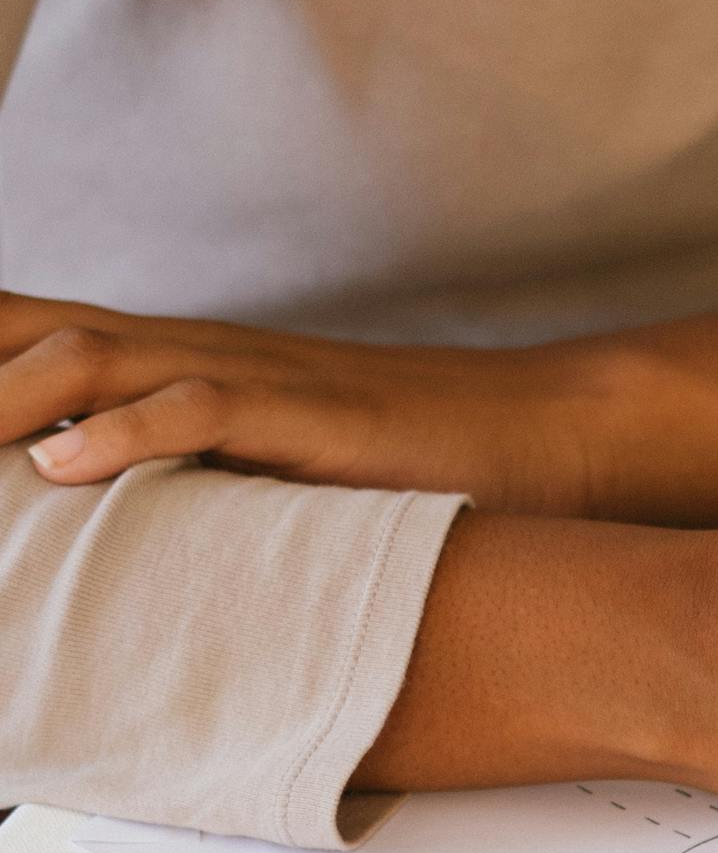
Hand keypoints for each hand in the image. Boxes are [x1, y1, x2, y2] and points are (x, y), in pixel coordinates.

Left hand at [0, 294, 717, 524]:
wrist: (530, 435)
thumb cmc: (393, 467)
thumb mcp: (259, 468)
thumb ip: (173, 480)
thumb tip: (84, 523)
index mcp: (169, 365)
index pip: (24, 330)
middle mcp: (190, 356)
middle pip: (28, 330)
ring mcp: (247, 379)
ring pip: (91, 357)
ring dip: (6, 397)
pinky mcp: (307, 416)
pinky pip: (202, 409)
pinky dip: (126, 431)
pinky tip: (70, 465)